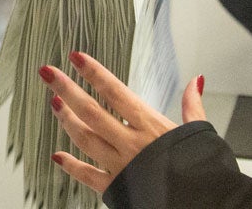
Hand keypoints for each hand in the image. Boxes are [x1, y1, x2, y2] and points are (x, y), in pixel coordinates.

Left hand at [41, 51, 206, 192]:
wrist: (203, 203)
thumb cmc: (202, 171)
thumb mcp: (200, 132)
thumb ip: (193, 105)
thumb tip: (196, 81)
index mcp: (151, 126)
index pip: (115, 92)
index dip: (94, 73)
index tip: (76, 57)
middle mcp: (132, 144)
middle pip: (92, 112)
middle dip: (67, 90)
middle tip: (48, 73)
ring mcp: (121, 166)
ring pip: (86, 139)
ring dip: (67, 120)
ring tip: (54, 103)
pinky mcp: (117, 188)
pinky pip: (88, 176)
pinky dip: (71, 166)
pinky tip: (57, 157)